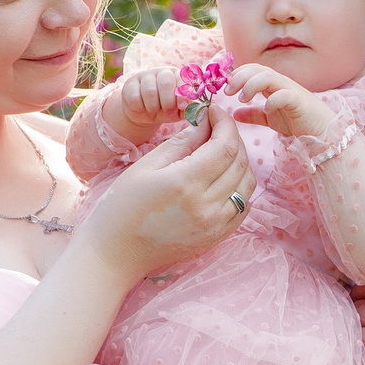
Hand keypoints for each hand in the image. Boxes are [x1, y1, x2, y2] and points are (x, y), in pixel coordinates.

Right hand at [77, 104, 256, 278]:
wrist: (117, 253)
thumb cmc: (123, 205)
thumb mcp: (147, 166)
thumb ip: (181, 142)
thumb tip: (206, 121)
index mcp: (185, 183)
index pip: (225, 145)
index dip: (225, 122)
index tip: (214, 111)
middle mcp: (207, 206)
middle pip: (240, 161)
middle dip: (232, 137)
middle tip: (216, 127)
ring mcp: (216, 225)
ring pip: (247, 183)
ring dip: (240, 161)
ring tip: (219, 151)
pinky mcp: (218, 237)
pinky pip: (244, 206)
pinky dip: (240, 186)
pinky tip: (222, 177)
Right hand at [105, 66, 183, 145]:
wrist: (145, 114)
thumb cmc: (167, 110)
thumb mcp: (180, 111)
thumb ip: (189, 109)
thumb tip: (199, 110)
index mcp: (178, 76)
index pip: (183, 79)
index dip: (183, 94)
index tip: (182, 106)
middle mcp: (162, 72)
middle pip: (166, 82)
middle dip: (168, 102)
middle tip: (168, 112)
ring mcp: (145, 76)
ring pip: (149, 91)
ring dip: (153, 107)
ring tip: (154, 110)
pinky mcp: (130, 83)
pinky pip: (134, 97)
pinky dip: (139, 107)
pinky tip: (142, 108)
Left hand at [221, 62, 335, 140]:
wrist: (323, 133)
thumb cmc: (298, 122)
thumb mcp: (270, 118)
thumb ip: (253, 114)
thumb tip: (234, 114)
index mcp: (273, 85)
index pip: (252, 69)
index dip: (236, 74)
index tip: (224, 87)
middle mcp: (281, 83)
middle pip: (257, 69)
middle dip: (239, 76)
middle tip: (228, 91)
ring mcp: (291, 90)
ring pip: (269, 77)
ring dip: (252, 84)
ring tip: (242, 98)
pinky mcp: (300, 102)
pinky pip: (285, 95)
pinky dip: (273, 100)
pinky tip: (265, 109)